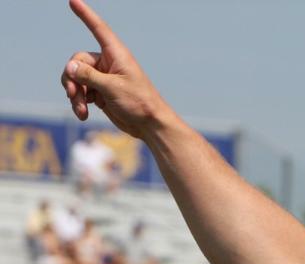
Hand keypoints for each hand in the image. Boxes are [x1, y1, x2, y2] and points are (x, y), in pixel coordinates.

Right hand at [61, 0, 169, 137]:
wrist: (149, 125)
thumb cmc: (139, 103)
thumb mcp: (112, 88)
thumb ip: (89, 76)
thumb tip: (69, 66)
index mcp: (116, 54)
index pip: (98, 29)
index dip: (86, 15)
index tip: (73, 0)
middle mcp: (108, 63)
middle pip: (77, 60)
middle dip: (72, 78)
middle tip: (73, 94)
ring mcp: (103, 78)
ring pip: (76, 78)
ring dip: (74, 93)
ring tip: (80, 109)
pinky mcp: (100, 92)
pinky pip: (80, 91)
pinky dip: (79, 101)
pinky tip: (83, 114)